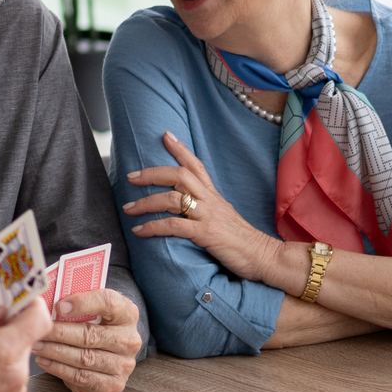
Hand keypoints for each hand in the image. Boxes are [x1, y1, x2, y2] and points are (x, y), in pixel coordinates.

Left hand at [32, 289, 141, 391]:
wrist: (108, 355)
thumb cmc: (94, 326)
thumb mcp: (92, 310)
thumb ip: (76, 303)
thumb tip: (46, 302)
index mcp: (127, 313)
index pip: (108, 302)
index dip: (82, 303)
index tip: (59, 306)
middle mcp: (129, 339)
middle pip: (91, 335)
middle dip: (59, 332)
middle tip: (38, 329)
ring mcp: (123, 364)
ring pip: (84, 358)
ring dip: (55, 351)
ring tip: (36, 345)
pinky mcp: (113, 384)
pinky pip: (82, 377)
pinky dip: (59, 369)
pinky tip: (45, 361)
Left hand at [125, 134, 299, 288]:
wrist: (262, 256)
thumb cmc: (240, 240)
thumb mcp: (223, 216)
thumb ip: (207, 206)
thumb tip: (187, 204)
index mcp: (214, 195)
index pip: (196, 165)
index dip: (180, 149)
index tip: (165, 135)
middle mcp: (210, 200)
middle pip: (178, 175)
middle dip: (151, 174)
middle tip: (130, 177)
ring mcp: (208, 216)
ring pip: (171, 199)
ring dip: (145, 203)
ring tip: (128, 208)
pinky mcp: (205, 234)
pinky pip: (173, 226)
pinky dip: (152, 227)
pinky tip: (139, 231)